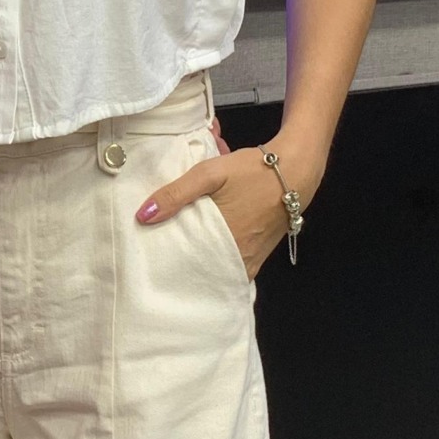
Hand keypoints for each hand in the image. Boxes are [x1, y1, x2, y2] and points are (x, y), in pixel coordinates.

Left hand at [136, 139, 320, 277]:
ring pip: (217, 264)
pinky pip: (232, 262)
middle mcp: (238, 259)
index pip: (187, 266)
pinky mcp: (259, 254)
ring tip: (182, 246)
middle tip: (163, 252)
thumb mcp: (210, 174)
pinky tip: (207, 243)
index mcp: (224, 244)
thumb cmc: (252, 171)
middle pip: (201, 267)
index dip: (169, 262)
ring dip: (201, 257)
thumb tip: (143, 216)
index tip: (152, 258)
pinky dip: (218, 255)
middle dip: (183, 260)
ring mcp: (251, 259)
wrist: (295, 170)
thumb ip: (176, 194)